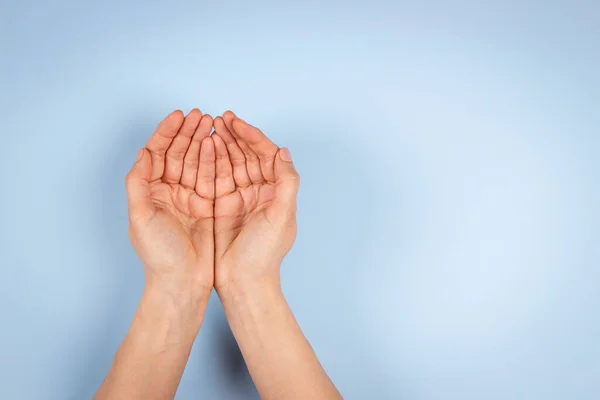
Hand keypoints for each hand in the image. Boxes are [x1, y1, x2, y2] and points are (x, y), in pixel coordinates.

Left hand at [125, 109, 214, 297]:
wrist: (183, 283)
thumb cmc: (158, 255)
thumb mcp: (140, 218)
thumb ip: (138, 183)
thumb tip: (143, 153)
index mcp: (150, 192)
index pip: (157, 153)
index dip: (167, 133)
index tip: (179, 116)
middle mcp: (168, 191)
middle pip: (178, 153)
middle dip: (188, 132)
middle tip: (200, 115)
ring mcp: (189, 198)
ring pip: (195, 162)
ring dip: (202, 142)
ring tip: (212, 124)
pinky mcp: (207, 207)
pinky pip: (211, 177)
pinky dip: (214, 160)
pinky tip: (219, 145)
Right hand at [212, 111, 299, 290]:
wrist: (243, 281)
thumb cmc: (265, 253)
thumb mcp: (282, 216)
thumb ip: (286, 183)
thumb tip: (284, 151)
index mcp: (277, 191)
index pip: (266, 155)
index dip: (252, 136)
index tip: (235, 121)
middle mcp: (260, 191)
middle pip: (247, 155)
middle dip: (234, 135)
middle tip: (219, 118)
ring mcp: (241, 198)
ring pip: (231, 163)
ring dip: (222, 144)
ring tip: (209, 126)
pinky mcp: (223, 206)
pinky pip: (217, 177)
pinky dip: (211, 161)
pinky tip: (203, 147)